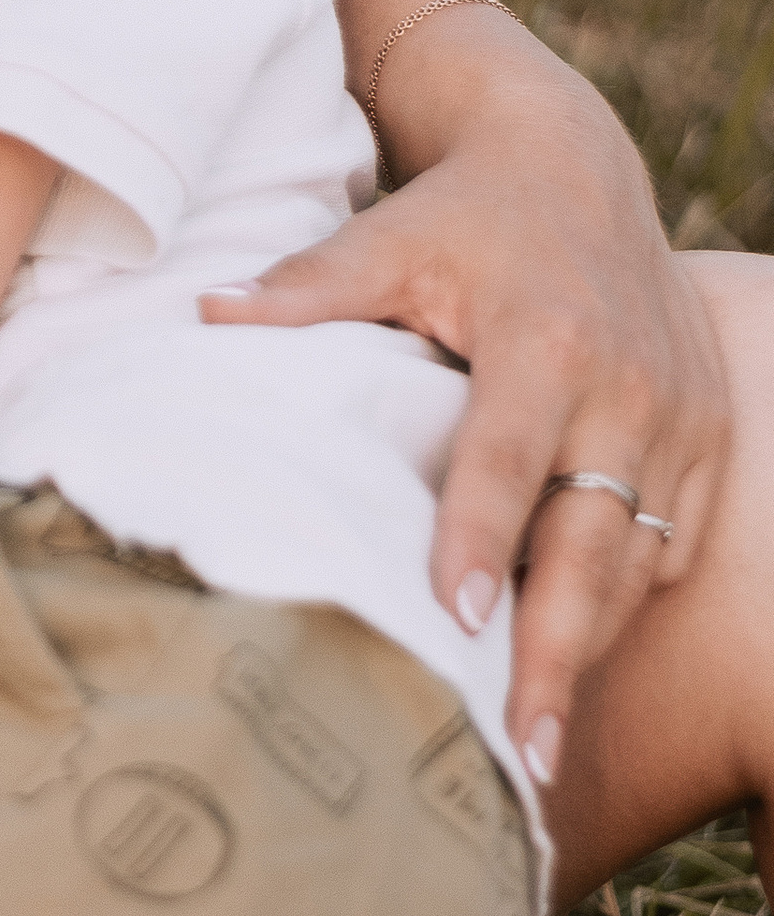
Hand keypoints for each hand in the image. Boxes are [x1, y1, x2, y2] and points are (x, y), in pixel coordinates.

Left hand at [201, 54, 725, 780]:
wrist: (578, 166)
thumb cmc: (466, 213)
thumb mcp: (387, 238)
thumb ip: (306, 286)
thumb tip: (207, 315)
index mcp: (546, 338)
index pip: (511, 457)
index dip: (484, 538)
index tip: (455, 615)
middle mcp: (628, 384)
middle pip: (594, 538)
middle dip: (556, 650)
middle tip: (521, 749)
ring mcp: (679, 415)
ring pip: (641, 557)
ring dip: (592, 645)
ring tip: (539, 737)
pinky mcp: (708, 433)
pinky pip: (674, 539)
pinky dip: (629, 597)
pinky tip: (577, 654)